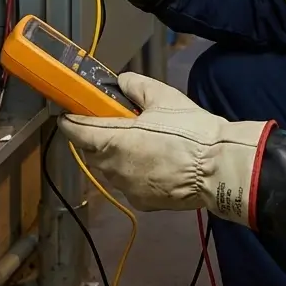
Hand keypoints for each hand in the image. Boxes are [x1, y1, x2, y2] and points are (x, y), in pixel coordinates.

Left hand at [58, 72, 272, 225]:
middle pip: (91, 152)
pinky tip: (153, 163)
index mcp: (113, 140)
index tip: (68, 112)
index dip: (69, 120)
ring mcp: (127, 189)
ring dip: (114, 156)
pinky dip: (133, 172)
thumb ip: (136, 86)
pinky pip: (129, 184)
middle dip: (94, 138)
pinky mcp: (142, 203)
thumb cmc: (189, 129)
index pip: (76, 132)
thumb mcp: (164, 97)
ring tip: (138, 142)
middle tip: (112, 122)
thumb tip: (120, 82)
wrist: (217, 167)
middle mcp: (113, 168)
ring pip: (109, 170)